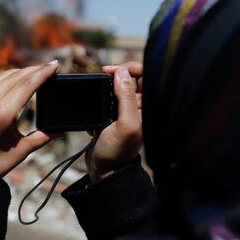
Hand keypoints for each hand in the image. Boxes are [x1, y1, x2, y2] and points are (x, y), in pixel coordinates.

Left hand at [0, 61, 59, 177]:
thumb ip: (40, 138)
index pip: (26, 85)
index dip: (43, 73)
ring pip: (2, 77)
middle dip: (34, 69)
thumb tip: (59, 131)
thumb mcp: (19, 153)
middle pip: (15, 76)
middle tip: (50, 67)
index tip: (55, 65)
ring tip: (36, 72)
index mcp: (1, 114)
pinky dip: (6, 79)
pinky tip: (16, 81)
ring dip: (20, 72)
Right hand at [85, 62, 142, 182]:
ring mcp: (123, 112)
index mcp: (147, 107)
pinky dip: (96, 101)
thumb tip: (121, 73)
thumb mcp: (124, 124)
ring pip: (114, 89)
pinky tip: (92, 110)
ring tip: (94, 94)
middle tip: (101, 76)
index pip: (144, 75)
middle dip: (114, 75)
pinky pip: (103, 100)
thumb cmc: (118, 151)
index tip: (109, 71)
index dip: (128, 68)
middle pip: (128, 79)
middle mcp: (137, 107)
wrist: (105, 171)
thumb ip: (125, 97)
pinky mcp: (110, 117)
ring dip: (103, 89)